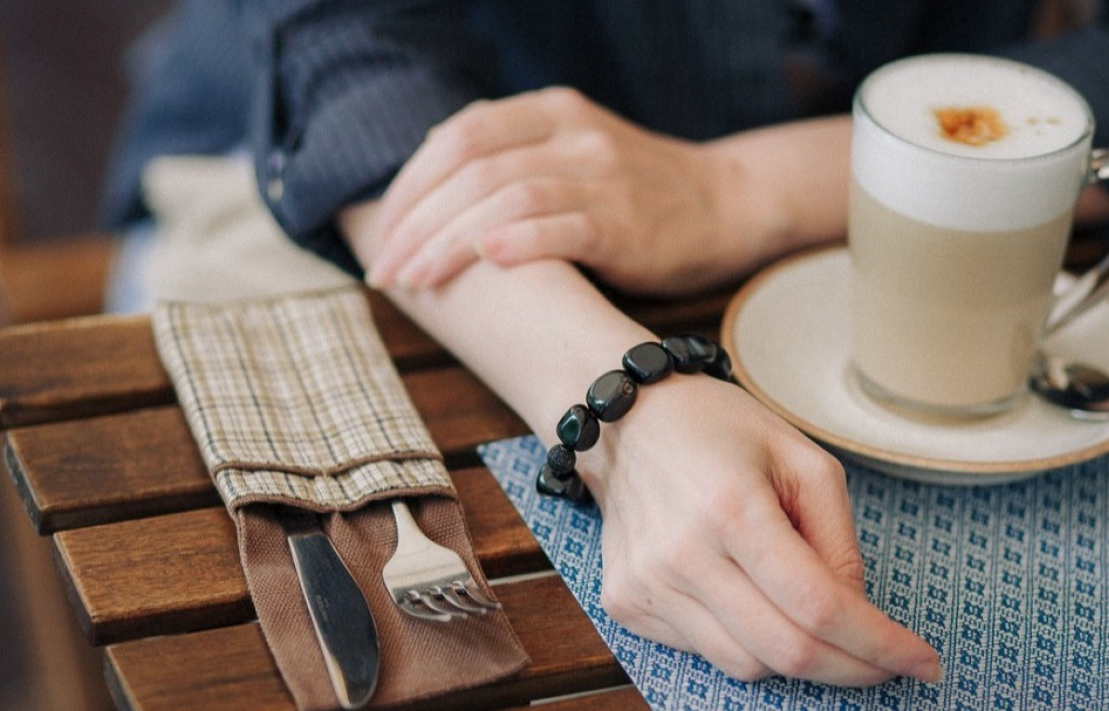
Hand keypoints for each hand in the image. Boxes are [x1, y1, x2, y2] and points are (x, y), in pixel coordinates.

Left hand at [361, 86, 770, 295]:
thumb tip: (428, 171)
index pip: (459, 136)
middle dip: (417, 222)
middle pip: (472, 169)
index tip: (382, 234)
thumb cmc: (635, 191)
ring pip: (506, 198)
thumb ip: (508, 154)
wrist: (726, 204)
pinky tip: (486, 261)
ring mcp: (602, 175)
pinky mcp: (628, 222)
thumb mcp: (571, 150)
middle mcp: (573, 135)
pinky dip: (520, 242)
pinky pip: (565, 226)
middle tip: (385, 270)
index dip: (411, 185)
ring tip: (415, 281)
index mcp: (551, 112)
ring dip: (449, 243)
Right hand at [583, 375, 942, 684]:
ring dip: (798, 657)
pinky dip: (745, 641)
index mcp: (731, 507)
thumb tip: (856, 615)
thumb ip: (838, 540)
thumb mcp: (802, 459)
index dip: (880, 644)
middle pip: (786, 651)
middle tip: (887, 663)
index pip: (818, 606)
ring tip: (814, 619)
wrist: (626, 421)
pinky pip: (705, 651)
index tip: (922, 661)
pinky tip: (751, 599)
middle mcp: (681, 554)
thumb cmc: (718, 428)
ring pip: (745, 665)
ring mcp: (646, 583)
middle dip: (853, 669)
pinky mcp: (625, 601)